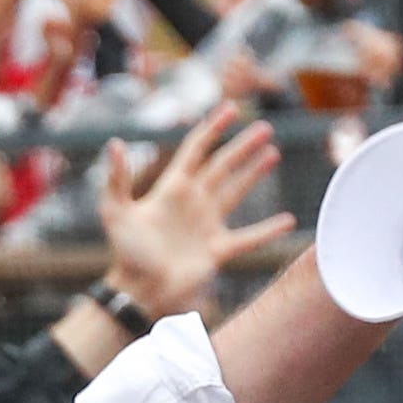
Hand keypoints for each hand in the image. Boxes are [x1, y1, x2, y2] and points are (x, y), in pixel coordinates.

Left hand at [97, 106, 294, 320]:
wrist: (139, 292)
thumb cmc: (126, 254)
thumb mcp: (116, 212)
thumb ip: (116, 179)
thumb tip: (115, 143)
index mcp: (172, 189)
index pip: (196, 150)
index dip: (212, 129)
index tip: (229, 110)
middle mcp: (193, 203)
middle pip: (223, 166)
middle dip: (243, 147)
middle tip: (265, 128)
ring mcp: (207, 225)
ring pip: (237, 192)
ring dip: (254, 174)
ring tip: (273, 154)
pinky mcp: (218, 250)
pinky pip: (249, 238)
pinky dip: (268, 230)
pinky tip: (288, 221)